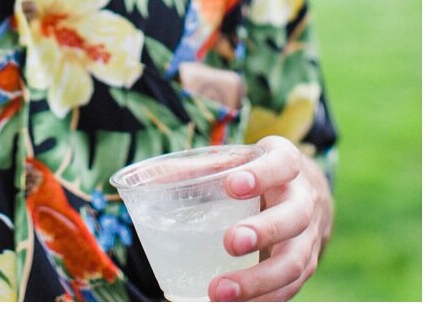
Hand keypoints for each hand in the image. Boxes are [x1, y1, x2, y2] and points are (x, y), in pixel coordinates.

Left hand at [208, 136, 333, 300]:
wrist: (302, 190)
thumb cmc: (255, 172)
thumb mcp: (234, 159)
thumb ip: (195, 168)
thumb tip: (146, 179)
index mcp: (287, 163)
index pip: (282, 163)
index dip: (262, 175)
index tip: (232, 184)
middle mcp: (304, 199)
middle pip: (294, 218)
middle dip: (263, 232)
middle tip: (231, 243)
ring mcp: (309, 236)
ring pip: (295, 262)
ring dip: (258, 281)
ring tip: (219, 292)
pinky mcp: (305, 264)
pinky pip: (291, 287)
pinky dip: (265, 299)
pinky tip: (236, 306)